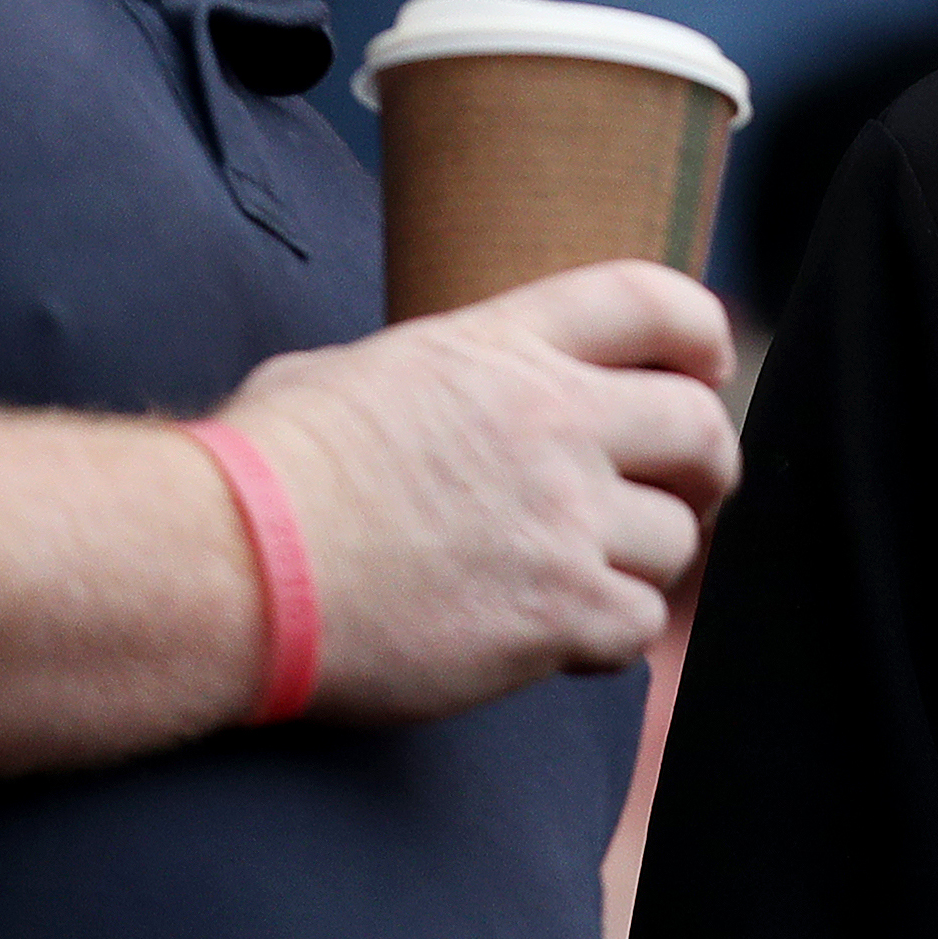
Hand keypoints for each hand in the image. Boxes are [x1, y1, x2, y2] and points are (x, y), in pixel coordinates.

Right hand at [212, 261, 738, 723]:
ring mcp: (562, 518)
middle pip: (700, 424)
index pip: (648, 300)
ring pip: (677, 540)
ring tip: (584, 577)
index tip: (704, 365)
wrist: (230, 567)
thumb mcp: (347, 371)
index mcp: (503, 347)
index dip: (696, 330)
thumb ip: (429, 375)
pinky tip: (558, 639)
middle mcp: (552, 422)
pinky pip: (638, 627)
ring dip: (643, 564)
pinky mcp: (554, 611)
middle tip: (686, 492)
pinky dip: (609, 638)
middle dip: (707, 462)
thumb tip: (426, 394)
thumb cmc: (262, 473)